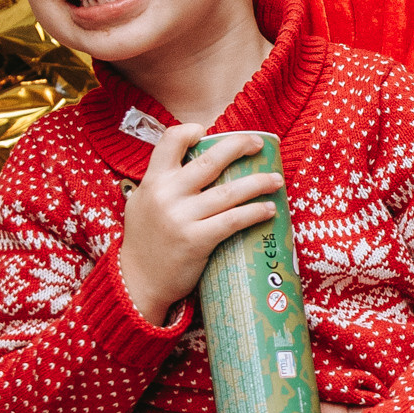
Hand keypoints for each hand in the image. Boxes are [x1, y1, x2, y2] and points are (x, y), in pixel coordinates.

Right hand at [116, 123, 278, 326]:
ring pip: (229, 192)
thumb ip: (162, 183)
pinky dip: (255, 213)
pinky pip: (233, 221)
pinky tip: (269, 209)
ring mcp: (181, 217)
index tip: (209, 132)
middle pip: (210, 160)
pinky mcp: (196, 241)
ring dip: (258, 183)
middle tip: (258, 144)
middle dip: (240, 146)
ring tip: (276, 179)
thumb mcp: (142, 202)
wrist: (137, 282)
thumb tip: (190, 162)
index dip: (191, 130)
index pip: (170, 140)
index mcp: (152, 180)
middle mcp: (166, 194)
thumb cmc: (145, 240)